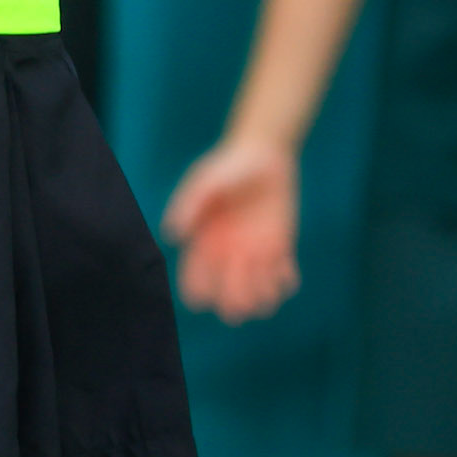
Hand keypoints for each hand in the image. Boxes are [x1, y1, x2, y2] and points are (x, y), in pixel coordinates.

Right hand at [160, 138, 299, 324]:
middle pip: (228, 298)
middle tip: (243, 291)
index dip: (199, 295)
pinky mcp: (280, 248)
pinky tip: (284, 266)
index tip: (208, 291)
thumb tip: (171, 237)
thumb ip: (189, 204)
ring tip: (267, 276)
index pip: (195, 284)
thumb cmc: (229, 165)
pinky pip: (284, 281)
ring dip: (263, 297)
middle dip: (235, 303)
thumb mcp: (205, 180)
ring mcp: (255, 254)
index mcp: (204, 244)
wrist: (264, 154)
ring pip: (258, 296)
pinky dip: (285, 283)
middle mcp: (228, 255)